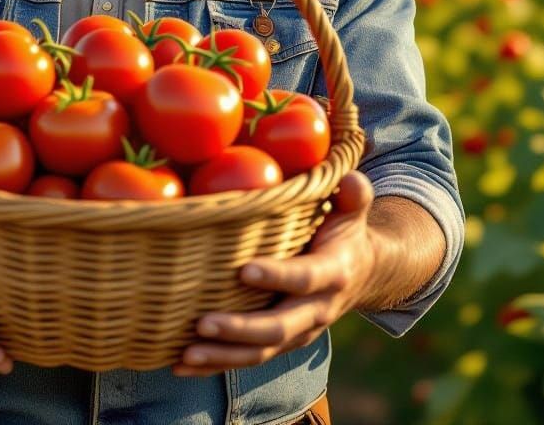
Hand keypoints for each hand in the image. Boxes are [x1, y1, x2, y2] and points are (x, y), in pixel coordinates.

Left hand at [174, 171, 375, 375]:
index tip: (243, 270)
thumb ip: (353, 193)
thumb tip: (348, 178)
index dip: (277, 276)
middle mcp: (316, 311)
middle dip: (240, 330)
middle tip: (203, 324)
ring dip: (222, 355)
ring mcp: (297, 332)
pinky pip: (248, 359)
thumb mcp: (353, 209)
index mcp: (333, 274)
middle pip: (278, 328)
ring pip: (261, 353)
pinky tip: (180, 364)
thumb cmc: (344, 231)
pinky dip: (215, 364)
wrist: (362, 273)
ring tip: (185, 354)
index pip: (304, 279)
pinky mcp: (280, 343)